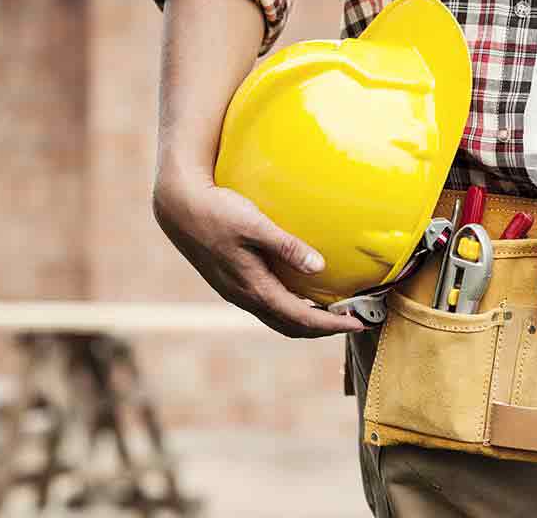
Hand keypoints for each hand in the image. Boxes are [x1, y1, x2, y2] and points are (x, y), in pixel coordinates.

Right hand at [152, 178, 365, 337]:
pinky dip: (290, 308)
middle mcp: (244, 296)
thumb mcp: (255, 224)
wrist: (178, 207)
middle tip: (352, 320)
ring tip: (332, 312)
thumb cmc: (217, 211)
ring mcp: (236, 291)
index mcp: (253, 287)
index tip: (358, 322)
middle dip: (323, 329)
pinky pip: (267, 306)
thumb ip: (287, 246)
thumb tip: (319, 267)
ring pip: (277, 318)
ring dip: (306, 320)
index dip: (332, 324)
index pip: (301, 318)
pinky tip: (301, 293)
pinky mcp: (231, 282)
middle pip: (291, 327)